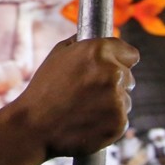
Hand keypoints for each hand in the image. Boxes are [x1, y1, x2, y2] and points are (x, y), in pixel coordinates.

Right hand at [9, 34, 137, 158]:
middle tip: (89, 93)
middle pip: (128, 77)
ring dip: (111, 103)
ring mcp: (118, 99)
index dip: (120, 60)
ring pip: (125, 99)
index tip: (111, 68)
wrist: (34, 127)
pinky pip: (121, 119)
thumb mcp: (58, 55)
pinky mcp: (119, 122)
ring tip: (85, 109)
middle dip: (114, 83)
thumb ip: (81, 43)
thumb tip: (96, 37)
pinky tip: (88, 122)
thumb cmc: (43, 89)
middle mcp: (113, 72)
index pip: (130, 54)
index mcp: (99, 51)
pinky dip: (109, 122)